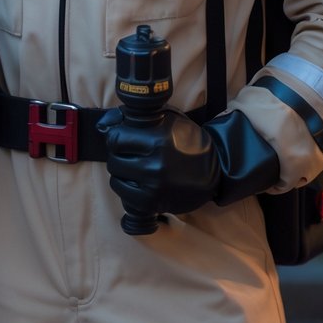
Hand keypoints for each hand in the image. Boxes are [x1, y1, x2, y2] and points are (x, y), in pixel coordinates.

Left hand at [98, 106, 279, 219]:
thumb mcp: (168, 121)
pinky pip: (125, 197)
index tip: (122, 139)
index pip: (115, 139)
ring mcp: (154, 187)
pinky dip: (127, 190)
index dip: (116, 138)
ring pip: (116, 179)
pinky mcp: (155, 203)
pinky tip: (138, 183)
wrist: (215, 170)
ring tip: (134, 169)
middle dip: (118, 156)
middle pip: (114, 160)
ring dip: (121, 174)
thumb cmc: (188, 141)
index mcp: (157, 141)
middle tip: (129, 155)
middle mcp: (154, 165)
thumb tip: (107, 122)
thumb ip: (139, 119)